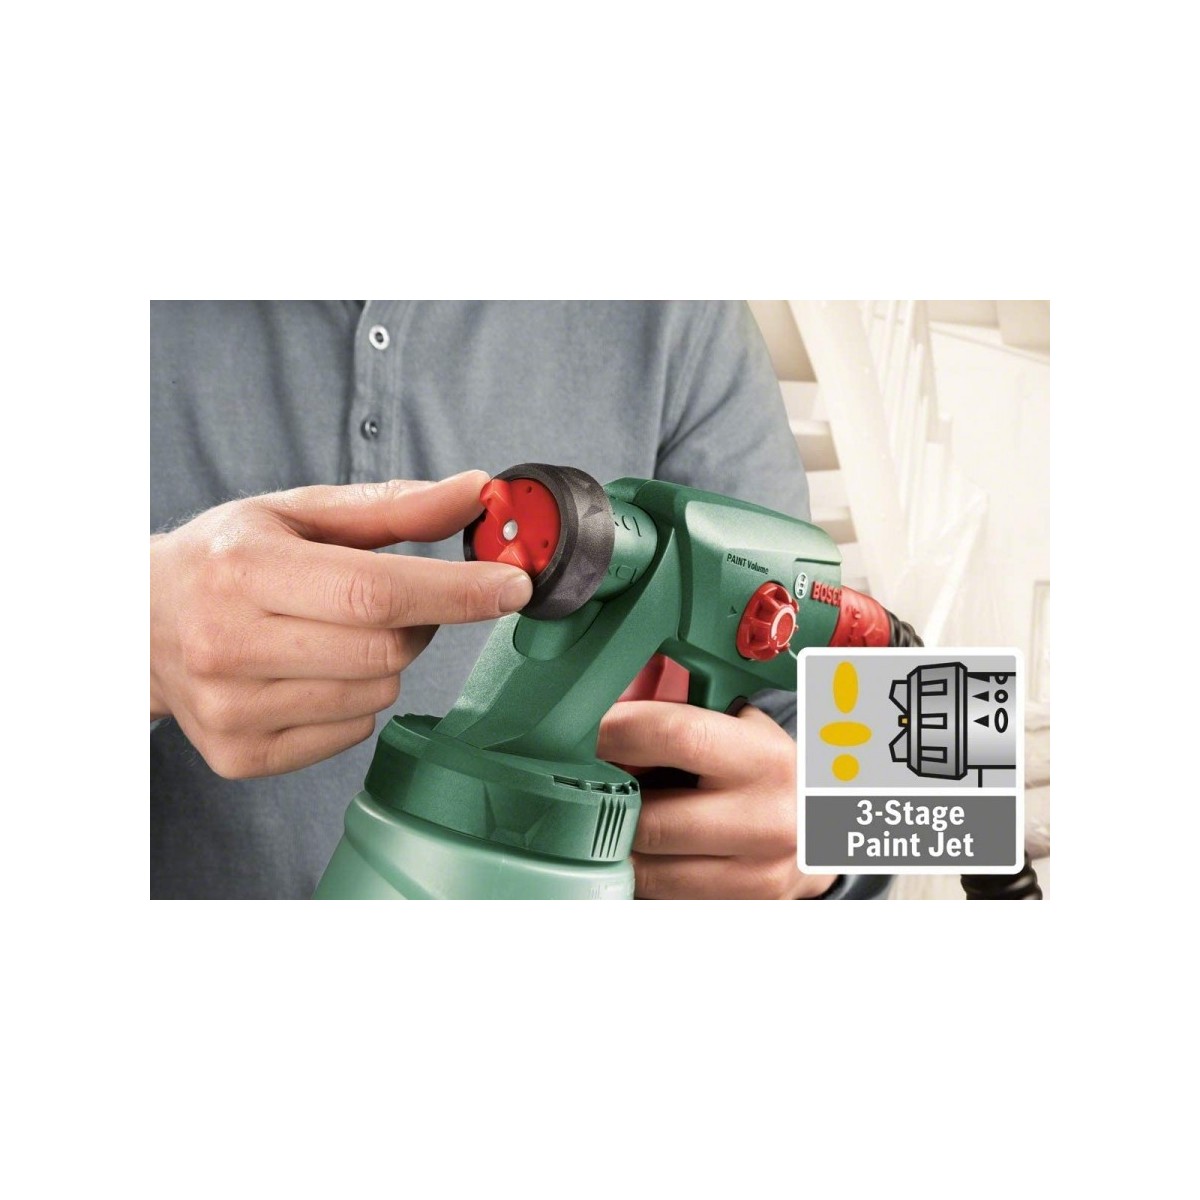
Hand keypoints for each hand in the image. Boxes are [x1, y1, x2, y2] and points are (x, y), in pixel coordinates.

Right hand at [150, 471, 531, 777]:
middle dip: (417, 622)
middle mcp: (230, 645)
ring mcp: (231, 711)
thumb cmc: (224, 559)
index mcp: (244, 571)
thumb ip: (392, 506)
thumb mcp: (297, 514)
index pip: (375, 591)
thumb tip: (477, 491)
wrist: (136, 625)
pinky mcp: (240, 756)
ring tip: (334, 632)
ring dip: (384, 662)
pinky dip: (355, 701)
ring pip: (377, 695)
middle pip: (386, 650)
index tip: (513, 586)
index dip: (455, 591)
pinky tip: (311, 671)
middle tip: (395, 600)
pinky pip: (352, 733)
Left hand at [597, 701, 835, 898]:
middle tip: (577, 785)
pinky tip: (635, 852)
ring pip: (648, 870)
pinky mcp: (741, 910)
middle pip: (650, 819)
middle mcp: (765, 820)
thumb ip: (678, 721)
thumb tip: (595, 715)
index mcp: (763, 757)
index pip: (674, 736)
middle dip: (604, 802)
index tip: (576, 733)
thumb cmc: (763, 769)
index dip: (613, 732)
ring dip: (612, 846)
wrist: (825, 830)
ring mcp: (756, 876)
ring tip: (604, 820)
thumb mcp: (739, 729)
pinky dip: (636, 877)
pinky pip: (661, 899)